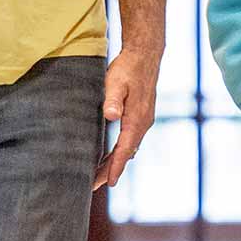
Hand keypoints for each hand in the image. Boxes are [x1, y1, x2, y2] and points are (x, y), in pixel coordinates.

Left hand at [93, 46, 159, 190]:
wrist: (145, 55)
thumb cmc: (127, 68)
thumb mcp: (116, 82)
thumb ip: (112, 99)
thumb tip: (110, 116)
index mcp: (136, 119)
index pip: (125, 150)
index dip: (115, 167)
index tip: (108, 183)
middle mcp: (143, 123)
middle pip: (127, 154)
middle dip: (111, 170)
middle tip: (95, 185)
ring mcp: (144, 120)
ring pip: (129, 148)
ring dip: (116, 161)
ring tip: (100, 175)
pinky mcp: (141, 115)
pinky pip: (131, 139)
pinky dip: (121, 150)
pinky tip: (112, 154)